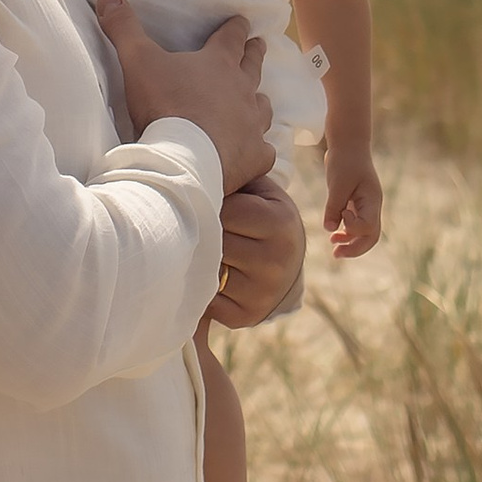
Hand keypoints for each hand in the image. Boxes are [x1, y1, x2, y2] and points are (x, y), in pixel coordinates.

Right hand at [97, 0, 272, 193]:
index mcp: (218, 63)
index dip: (236, 27)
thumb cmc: (163, 104)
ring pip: (263, 107)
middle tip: (259, 46)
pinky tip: (257, 153)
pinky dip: (259, 149)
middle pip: (253, 66)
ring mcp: (252, 124)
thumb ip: (124, 28)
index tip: (242, 21)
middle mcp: (242, 89)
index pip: (232, 36)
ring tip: (259, 101)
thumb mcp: (138, 60)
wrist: (183, 157)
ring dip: (259, 102)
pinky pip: (263, 150)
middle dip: (254, 54)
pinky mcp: (254, 155)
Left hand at [210, 174, 302, 326]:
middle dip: (204, 232)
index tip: (206, 202)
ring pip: (208, 269)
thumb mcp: (262, 192)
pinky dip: (201, 286)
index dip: (210, 206)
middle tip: (201, 226)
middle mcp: (277, 260)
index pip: (226, 212)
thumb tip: (194, 165)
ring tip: (207, 249)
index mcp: (281, 222)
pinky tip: (210, 274)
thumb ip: (239, 178)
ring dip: (200, 259)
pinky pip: (206, 298)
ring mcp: (263, 292)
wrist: (286, 264)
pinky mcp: (246, 315)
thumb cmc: (264, 217)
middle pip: (215, 241)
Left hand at [324, 152, 382, 258]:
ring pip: (364, 233)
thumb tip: (330, 229)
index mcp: (373, 200)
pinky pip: (356, 224)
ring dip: (350, 242)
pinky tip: (333, 233)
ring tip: (334, 248)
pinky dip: (346, 232)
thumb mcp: (337, 183)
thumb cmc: (344, 160)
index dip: (353, 226)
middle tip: (336, 254)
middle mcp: (372, 206)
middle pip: (371, 236)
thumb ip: (334, 206)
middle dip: (355, 248)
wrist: (347, 143)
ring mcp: (366, 205)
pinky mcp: (356, 203)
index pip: (368, 226)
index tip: (341, 212)